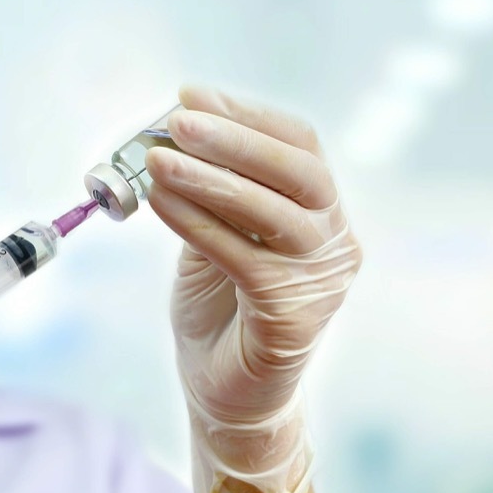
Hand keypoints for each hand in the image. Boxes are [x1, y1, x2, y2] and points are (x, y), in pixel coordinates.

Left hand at [146, 85, 361, 492]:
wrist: (226, 397)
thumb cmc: (220, 313)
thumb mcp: (215, 237)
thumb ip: (209, 191)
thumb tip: (169, 130)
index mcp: (322, 214)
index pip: (300, 146)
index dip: (246, 116)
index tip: (189, 95)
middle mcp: (335, 242)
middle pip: (298, 170)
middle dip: (235, 138)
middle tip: (177, 119)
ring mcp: (320, 281)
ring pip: (273, 211)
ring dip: (211, 178)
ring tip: (157, 158)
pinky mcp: (293, 316)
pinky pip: (243, 257)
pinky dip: (199, 224)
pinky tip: (160, 202)